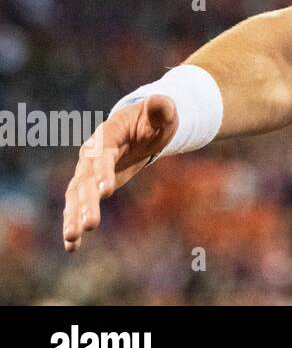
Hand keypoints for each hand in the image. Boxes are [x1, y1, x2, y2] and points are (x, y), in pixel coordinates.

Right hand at [62, 95, 177, 251]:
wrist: (144, 126)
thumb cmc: (156, 119)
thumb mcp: (163, 113)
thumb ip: (161, 108)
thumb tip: (160, 100)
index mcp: (107, 135)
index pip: (103, 156)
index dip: (103, 173)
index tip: (107, 192)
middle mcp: (91, 154)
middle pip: (84, 180)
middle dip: (86, 203)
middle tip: (90, 226)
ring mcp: (87, 171)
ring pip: (75, 196)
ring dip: (73, 217)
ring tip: (73, 240)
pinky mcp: (89, 186)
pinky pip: (77, 205)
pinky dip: (73, 223)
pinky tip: (72, 247)